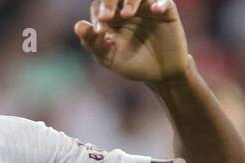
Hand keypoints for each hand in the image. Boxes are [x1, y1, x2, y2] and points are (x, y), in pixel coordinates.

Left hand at [75, 0, 190, 83]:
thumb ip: (93, 42)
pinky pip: (164, 0)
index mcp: (111, 16)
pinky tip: (156, 10)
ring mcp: (147, 6)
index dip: (98, 14)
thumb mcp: (109, 57)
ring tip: (127, 15)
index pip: (99, 5)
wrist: (159, 74)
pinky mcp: (166, 10)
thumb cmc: (132, 64)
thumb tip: (77, 26)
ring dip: (130, 0)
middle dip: (109, 1)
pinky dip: (160, 2)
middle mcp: (127, 7)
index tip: (99, 31)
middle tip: (107, 16)